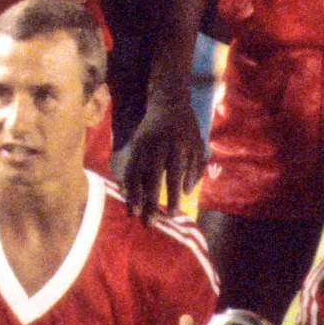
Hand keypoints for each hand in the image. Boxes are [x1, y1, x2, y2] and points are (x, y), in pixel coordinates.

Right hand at [116, 92, 203, 215]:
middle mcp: (158, 148)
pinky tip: (125, 196)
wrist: (168, 102)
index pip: (174, 176)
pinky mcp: (135, 146)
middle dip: (150, 202)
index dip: (173, 196)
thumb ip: (195, 170)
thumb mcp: (198, 146)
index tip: (173, 215)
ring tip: (134, 214)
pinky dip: (126, 183)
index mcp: (178, 148)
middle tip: (150, 222)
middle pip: (152, 179)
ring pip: (136, 174)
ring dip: (134, 196)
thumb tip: (185, 192)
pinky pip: (128, 167)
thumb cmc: (187, 129)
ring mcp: (144, 146)